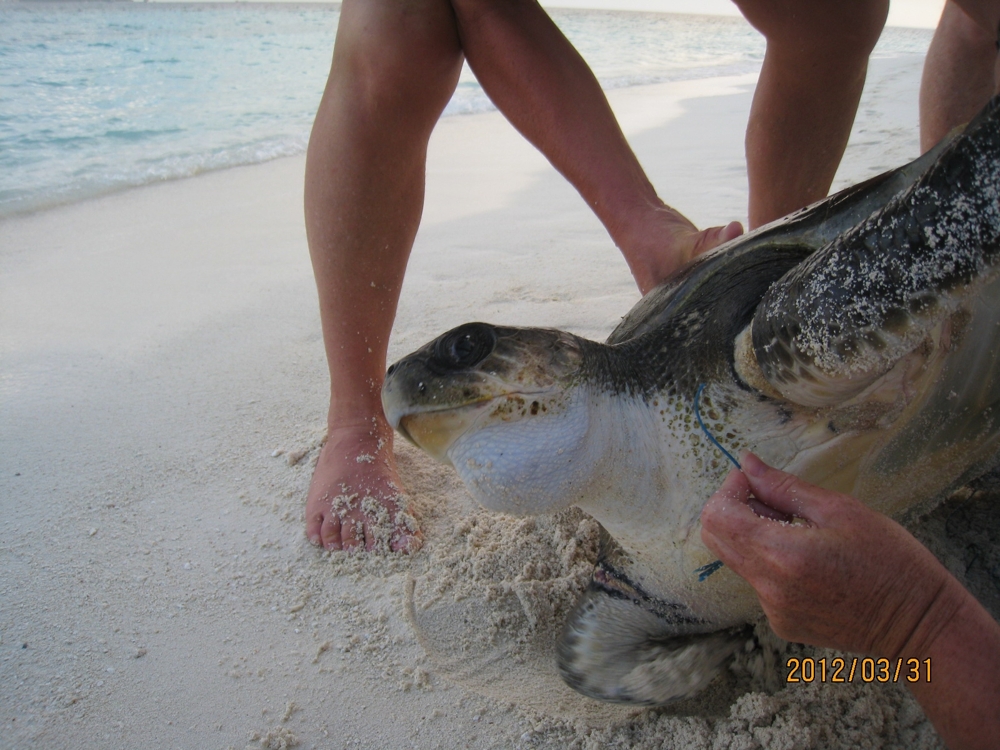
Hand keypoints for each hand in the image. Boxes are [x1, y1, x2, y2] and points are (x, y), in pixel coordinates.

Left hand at [700, 452, 956, 657]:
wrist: (919, 624)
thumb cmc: (891, 561)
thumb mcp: (840, 510)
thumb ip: (784, 487)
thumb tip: (747, 463)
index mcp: (781, 555)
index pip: (718, 515)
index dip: (731, 489)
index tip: (757, 481)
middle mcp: (768, 587)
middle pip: (716, 537)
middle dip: (735, 509)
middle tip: (777, 503)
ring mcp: (772, 610)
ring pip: (737, 558)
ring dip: (755, 535)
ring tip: (802, 532)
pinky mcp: (781, 623)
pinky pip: (758, 582)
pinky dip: (772, 562)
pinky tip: (811, 562)